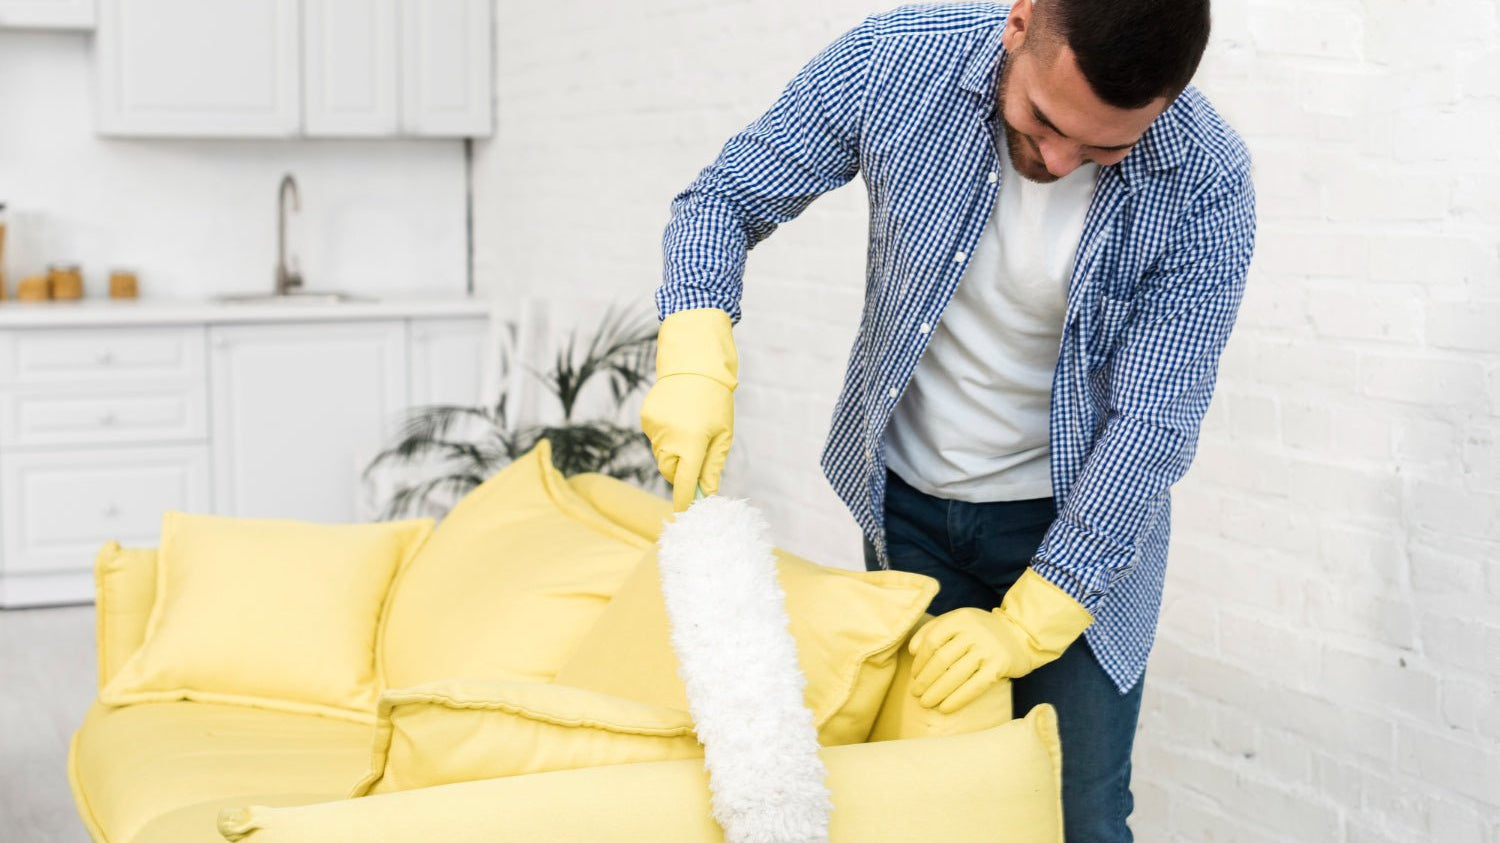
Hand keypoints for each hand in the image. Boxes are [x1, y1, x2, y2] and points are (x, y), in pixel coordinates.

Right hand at [639, 309, 736, 510]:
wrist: (694, 364)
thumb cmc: (716, 401)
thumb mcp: (722, 435)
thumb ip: (712, 466)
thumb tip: (707, 493)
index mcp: (692, 444)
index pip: (684, 483)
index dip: (684, 500)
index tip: (684, 512)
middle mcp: (669, 438)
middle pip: (670, 471)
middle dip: (680, 473)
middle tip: (696, 458)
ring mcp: (654, 428)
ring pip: (662, 455)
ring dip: (674, 453)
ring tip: (690, 428)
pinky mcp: (646, 419)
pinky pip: (656, 438)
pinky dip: (666, 437)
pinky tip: (678, 417)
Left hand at [909, 569, 1093, 713]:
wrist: (1021, 634)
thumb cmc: (981, 631)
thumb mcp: (959, 621)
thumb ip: (934, 629)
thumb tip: (911, 650)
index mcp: (960, 618)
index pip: (932, 640)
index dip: (920, 661)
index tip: (914, 676)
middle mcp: (974, 631)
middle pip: (941, 659)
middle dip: (925, 680)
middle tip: (916, 693)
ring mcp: (988, 648)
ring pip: (955, 675)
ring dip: (937, 692)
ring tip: (926, 703)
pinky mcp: (999, 666)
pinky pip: (974, 686)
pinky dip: (957, 699)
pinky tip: (945, 708)